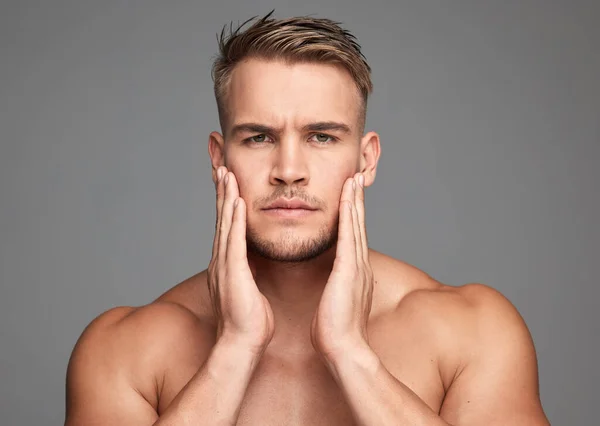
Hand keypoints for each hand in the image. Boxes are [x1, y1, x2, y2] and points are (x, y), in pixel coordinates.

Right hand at [207, 167, 274, 353]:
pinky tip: (236, 201)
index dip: (227, 202)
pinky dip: (233, 219)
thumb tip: (253, 264)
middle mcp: (222, 260)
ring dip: (225, 197)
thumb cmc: (250, 322)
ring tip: (226, 173)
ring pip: (224, 224)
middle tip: (222, 166)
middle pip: (221, 219)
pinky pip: (233, 240)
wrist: (242, 345)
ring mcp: (224, 265)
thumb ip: (249, 273)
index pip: (228, 226)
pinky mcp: (232, 273)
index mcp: (228, 264)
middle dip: (221, 192)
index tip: (230, 181)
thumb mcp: (250, 290)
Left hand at [311, 173, 373, 358]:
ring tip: (353, 179)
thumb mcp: (334, 301)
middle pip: (358, 225)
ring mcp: (357, 266)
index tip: (349, 195)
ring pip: (356, 225)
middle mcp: (360, 265)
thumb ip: (336, 287)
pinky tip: (347, 199)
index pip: (352, 237)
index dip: (352, 214)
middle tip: (355, 177)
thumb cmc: (334, 329)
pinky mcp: (350, 270)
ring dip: (355, 201)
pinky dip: (349, 215)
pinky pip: (349, 236)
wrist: (343, 348)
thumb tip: (332, 283)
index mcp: (354, 272)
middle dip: (357, 200)